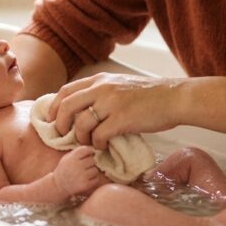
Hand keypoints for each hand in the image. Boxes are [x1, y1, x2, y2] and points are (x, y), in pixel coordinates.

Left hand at [48, 73, 181, 148]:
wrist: (174, 97)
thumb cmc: (149, 95)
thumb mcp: (120, 85)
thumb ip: (101, 93)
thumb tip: (83, 111)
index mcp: (100, 79)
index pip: (66, 90)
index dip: (54, 106)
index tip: (52, 119)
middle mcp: (102, 88)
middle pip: (67, 106)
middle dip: (59, 123)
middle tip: (62, 135)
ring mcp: (111, 103)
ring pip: (81, 123)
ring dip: (81, 138)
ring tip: (88, 143)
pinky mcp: (122, 119)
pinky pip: (99, 135)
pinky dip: (97, 144)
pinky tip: (104, 146)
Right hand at [52, 146, 100, 196]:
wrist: (58, 185)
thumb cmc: (65, 169)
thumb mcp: (67, 157)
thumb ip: (78, 152)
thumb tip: (92, 149)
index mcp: (72, 157)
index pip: (87, 150)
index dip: (89, 151)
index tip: (88, 155)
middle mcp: (77, 166)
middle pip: (92, 160)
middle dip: (90, 163)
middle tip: (85, 166)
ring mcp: (81, 176)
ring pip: (95, 170)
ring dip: (92, 171)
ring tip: (85, 173)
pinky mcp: (85, 185)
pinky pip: (96, 179)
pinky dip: (94, 179)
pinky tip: (87, 179)